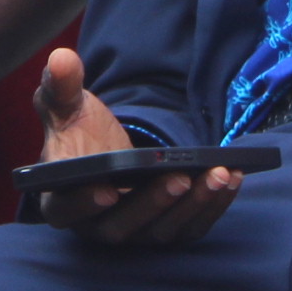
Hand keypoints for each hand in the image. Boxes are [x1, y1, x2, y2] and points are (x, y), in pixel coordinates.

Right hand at [23, 46, 241, 245]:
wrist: (106, 150)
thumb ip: (60, 84)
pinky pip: (191, 226)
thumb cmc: (79, 130)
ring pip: (163, 229)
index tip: (106, 191)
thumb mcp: (66, 103)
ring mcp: (135, 232)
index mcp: (61, 199)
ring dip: (193, 204)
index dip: (84, 204)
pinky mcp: (166, 229)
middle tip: (179, 176)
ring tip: (217, 173)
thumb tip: (60, 58)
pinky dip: (213, 205)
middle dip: (154, 203)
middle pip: (123, 225)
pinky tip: (231, 177)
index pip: (66, 210)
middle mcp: (97, 225)